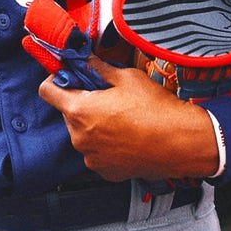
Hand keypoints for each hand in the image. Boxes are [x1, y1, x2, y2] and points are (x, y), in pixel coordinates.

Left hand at [38, 57, 219, 180]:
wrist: (184, 143)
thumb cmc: (157, 110)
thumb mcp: (126, 78)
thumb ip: (98, 68)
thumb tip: (84, 59)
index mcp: (79, 110)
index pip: (46, 91)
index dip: (56, 80)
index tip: (68, 77)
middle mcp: (79, 137)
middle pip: (67, 112)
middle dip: (81, 102)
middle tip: (105, 97)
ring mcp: (91, 157)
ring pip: (82, 133)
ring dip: (93, 124)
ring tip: (121, 118)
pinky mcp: (105, 171)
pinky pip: (96, 152)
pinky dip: (105, 144)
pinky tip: (126, 137)